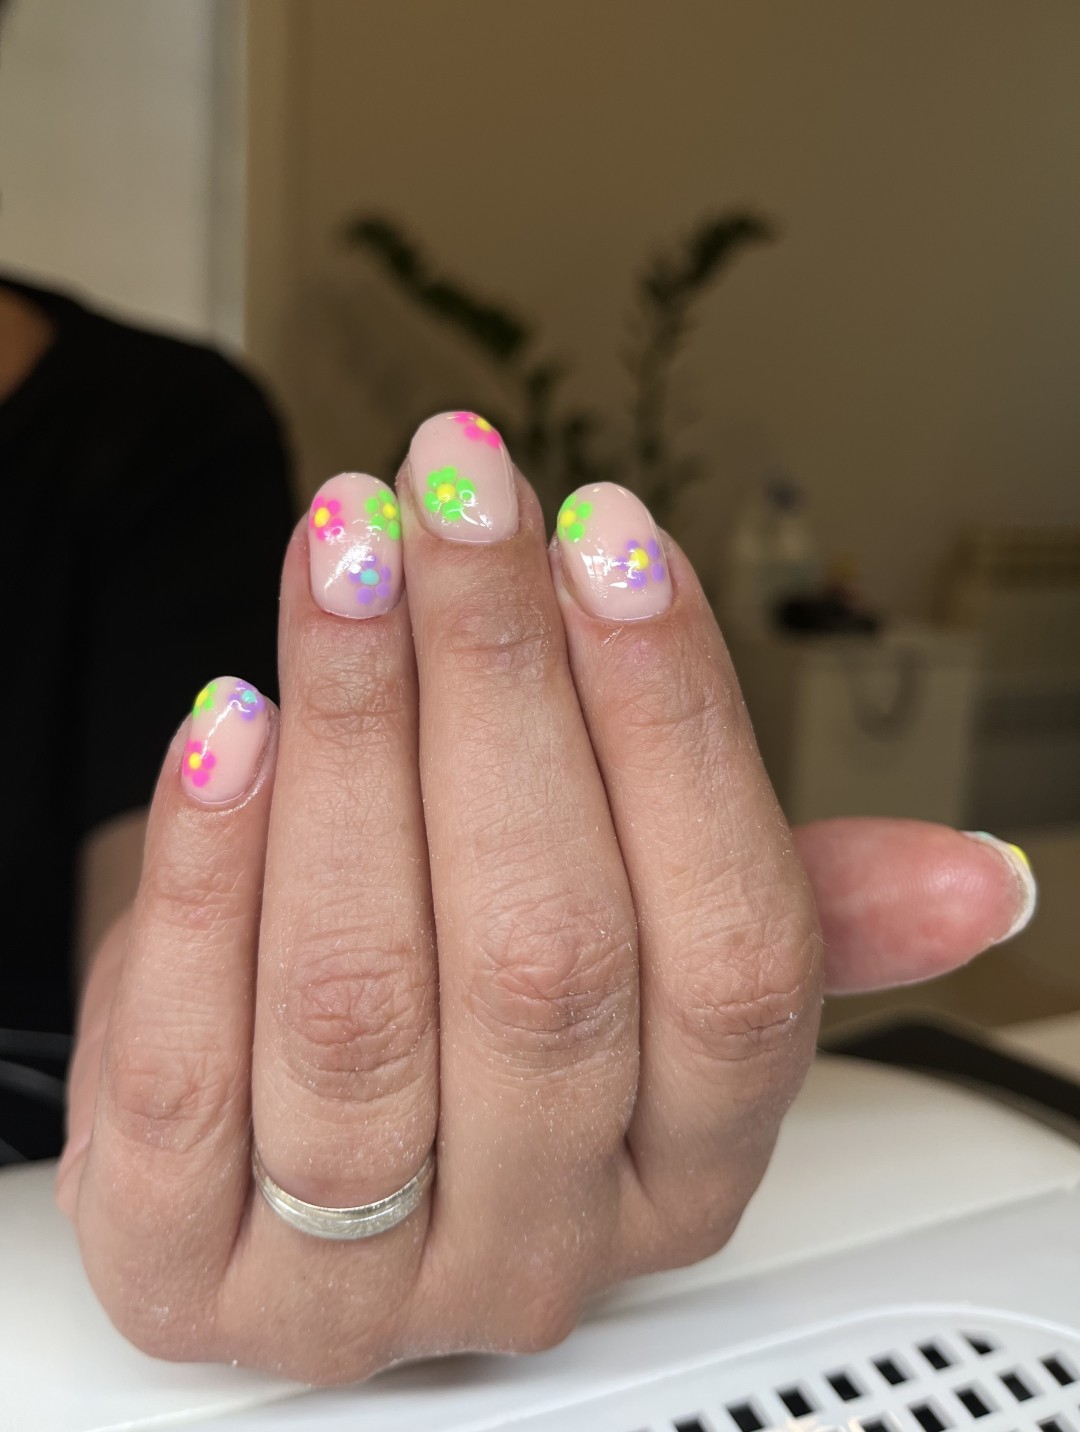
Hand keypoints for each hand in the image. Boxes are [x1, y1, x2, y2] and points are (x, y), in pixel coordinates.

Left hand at [56, 415, 1033, 1381]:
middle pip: (545, 958)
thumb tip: (975, 879)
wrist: (256, 1137)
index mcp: (687, 1171)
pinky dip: (207, 869)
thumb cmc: (465, 1002)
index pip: (735, 960)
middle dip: (499, 686)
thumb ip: (779, 914)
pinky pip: (187, 1070)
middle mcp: (539, 1242)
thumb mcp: (633, 973)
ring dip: (353, 736)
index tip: (611, 543)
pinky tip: (232, 723)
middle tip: (460, 497)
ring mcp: (360, 1279)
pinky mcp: (192, 1270)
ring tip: (347, 558)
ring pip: (359, 997)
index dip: (675, 730)